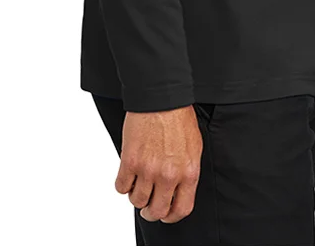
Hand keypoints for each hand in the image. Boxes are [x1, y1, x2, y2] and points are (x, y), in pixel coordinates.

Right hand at [114, 104, 202, 223]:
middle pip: (157, 210)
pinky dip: (123, 184)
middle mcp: (169, 175)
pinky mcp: (130, 161)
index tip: (165, 214)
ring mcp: (148, 169)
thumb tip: (179, 190)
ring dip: (135, 196)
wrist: (161, 97)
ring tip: (137, 185)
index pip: (181, 209)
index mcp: (189, 172)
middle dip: (150, 212)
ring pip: (137, 201)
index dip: (171, 216)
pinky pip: (121, 187)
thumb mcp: (194, 147)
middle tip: (147, 206)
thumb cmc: (178, 117)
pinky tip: (127, 175)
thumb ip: (187, 172)